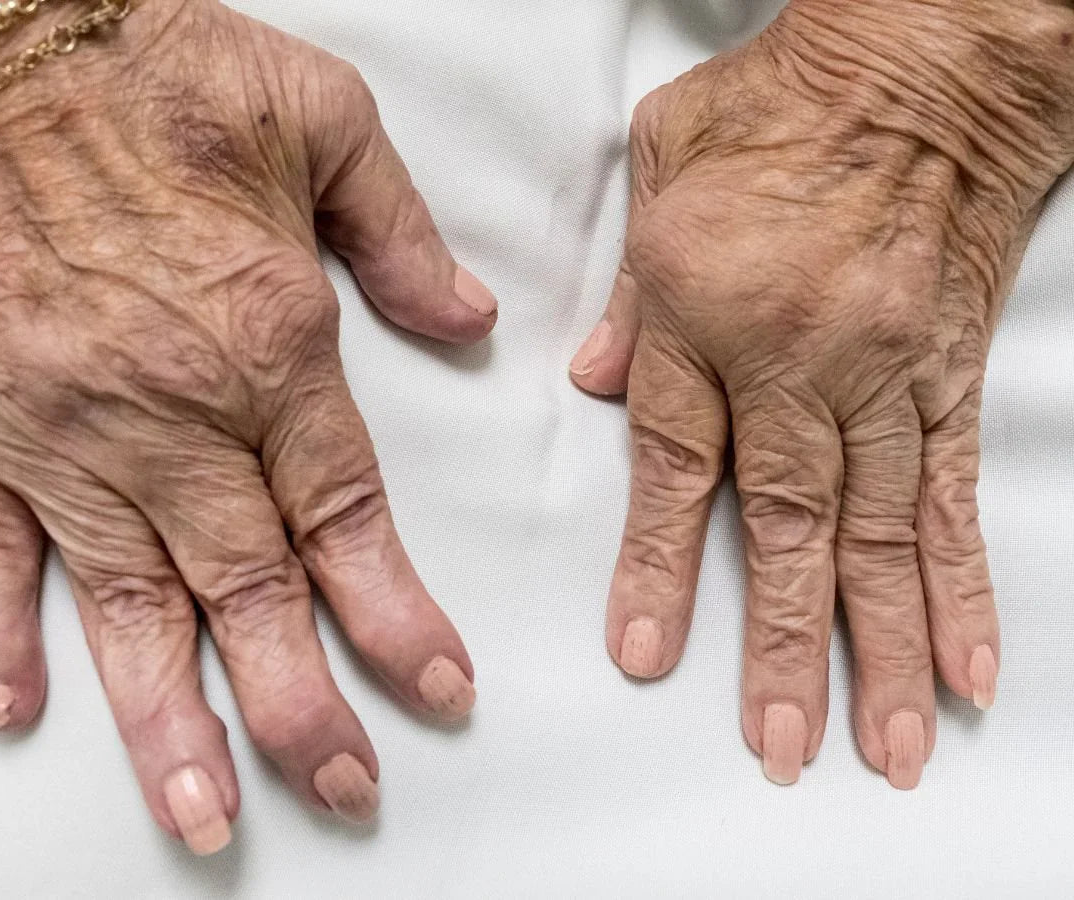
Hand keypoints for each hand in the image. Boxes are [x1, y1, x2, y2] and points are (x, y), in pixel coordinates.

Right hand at [0, 0, 496, 851]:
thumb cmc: (160, 72)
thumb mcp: (322, 119)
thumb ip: (402, 237)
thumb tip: (467, 318)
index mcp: (266, 342)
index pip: (346, 513)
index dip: (395, 613)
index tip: (436, 686)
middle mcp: (167, 408)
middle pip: (247, 587)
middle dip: (297, 703)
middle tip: (341, 787)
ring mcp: (61, 424)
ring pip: (125, 598)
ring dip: (163, 715)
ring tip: (200, 810)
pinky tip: (21, 709)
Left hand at [571, 0, 1073, 787]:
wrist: (922, 61)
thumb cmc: (780, 102)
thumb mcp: (662, 164)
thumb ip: (624, 288)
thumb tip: (593, 381)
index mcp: (704, 313)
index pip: (674, 465)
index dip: (658, 566)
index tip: (648, 653)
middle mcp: (797, 360)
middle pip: (786, 524)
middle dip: (783, 645)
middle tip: (780, 742)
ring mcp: (882, 377)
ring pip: (877, 533)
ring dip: (878, 646)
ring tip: (880, 746)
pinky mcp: (945, 379)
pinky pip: (953, 496)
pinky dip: (962, 587)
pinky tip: (969, 665)